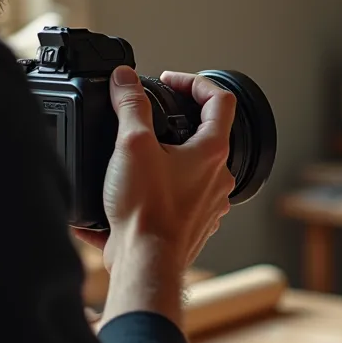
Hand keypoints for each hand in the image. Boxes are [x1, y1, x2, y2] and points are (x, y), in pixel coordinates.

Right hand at [73, 66, 236, 274]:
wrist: (145, 264)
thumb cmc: (147, 211)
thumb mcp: (132, 145)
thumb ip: (130, 106)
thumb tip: (124, 78)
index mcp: (213, 152)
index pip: (220, 100)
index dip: (194, 82)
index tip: (169, 82)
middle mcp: (218, 178)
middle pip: (205, 135)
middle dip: (175, 121)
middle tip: (148, 116)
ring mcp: (207, 203)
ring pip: (190, 169)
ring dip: (164, 157)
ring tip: (133, 154)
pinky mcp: (190, 225)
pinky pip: (172, 198)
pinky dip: (151, 190)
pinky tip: (121, 193)